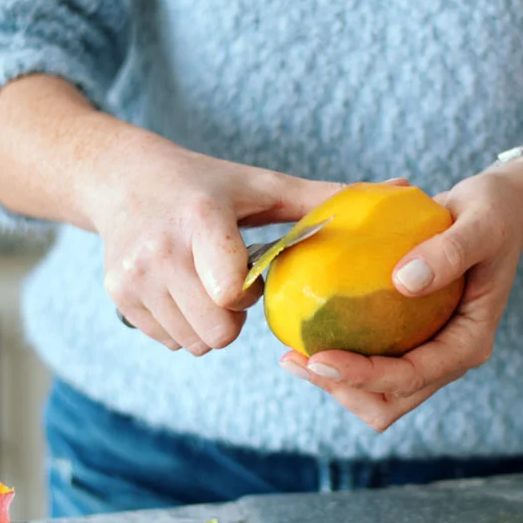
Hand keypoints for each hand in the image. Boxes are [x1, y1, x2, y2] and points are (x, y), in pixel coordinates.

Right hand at [85, 142, 342, 354]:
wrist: (122, 178)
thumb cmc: (210, 184)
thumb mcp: (264, 185)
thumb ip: (327, 197)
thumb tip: (404, 189)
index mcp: (200, 220)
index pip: (229, 292)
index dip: (250, 294)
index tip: (253, 272)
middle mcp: (158, 251)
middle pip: (217, 332)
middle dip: (236, 318)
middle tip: (236, 285)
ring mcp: (131, 277)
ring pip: (194, 343)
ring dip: (213, 325)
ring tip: (212, 285)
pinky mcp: (118, 296)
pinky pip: (170, 342)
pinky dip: (186, 327)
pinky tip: (188, 291)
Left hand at [279, 156, 522, 430]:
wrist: (502, 210)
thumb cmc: (495, 213)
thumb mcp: (480, 224)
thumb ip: (450, 251)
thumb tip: (405, 281)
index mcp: (470, 342)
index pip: (413, 375)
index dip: (363, 375)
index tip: (317, 357)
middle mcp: (450, 355)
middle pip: (391, 401)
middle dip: (343, 389)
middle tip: (296, 358)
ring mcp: (432, 350)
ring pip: (379, 393)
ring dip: (337, 382)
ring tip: (294, 353)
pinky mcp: (414, 336)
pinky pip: (374, 362)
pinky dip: (342, 357)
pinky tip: (311, 330)